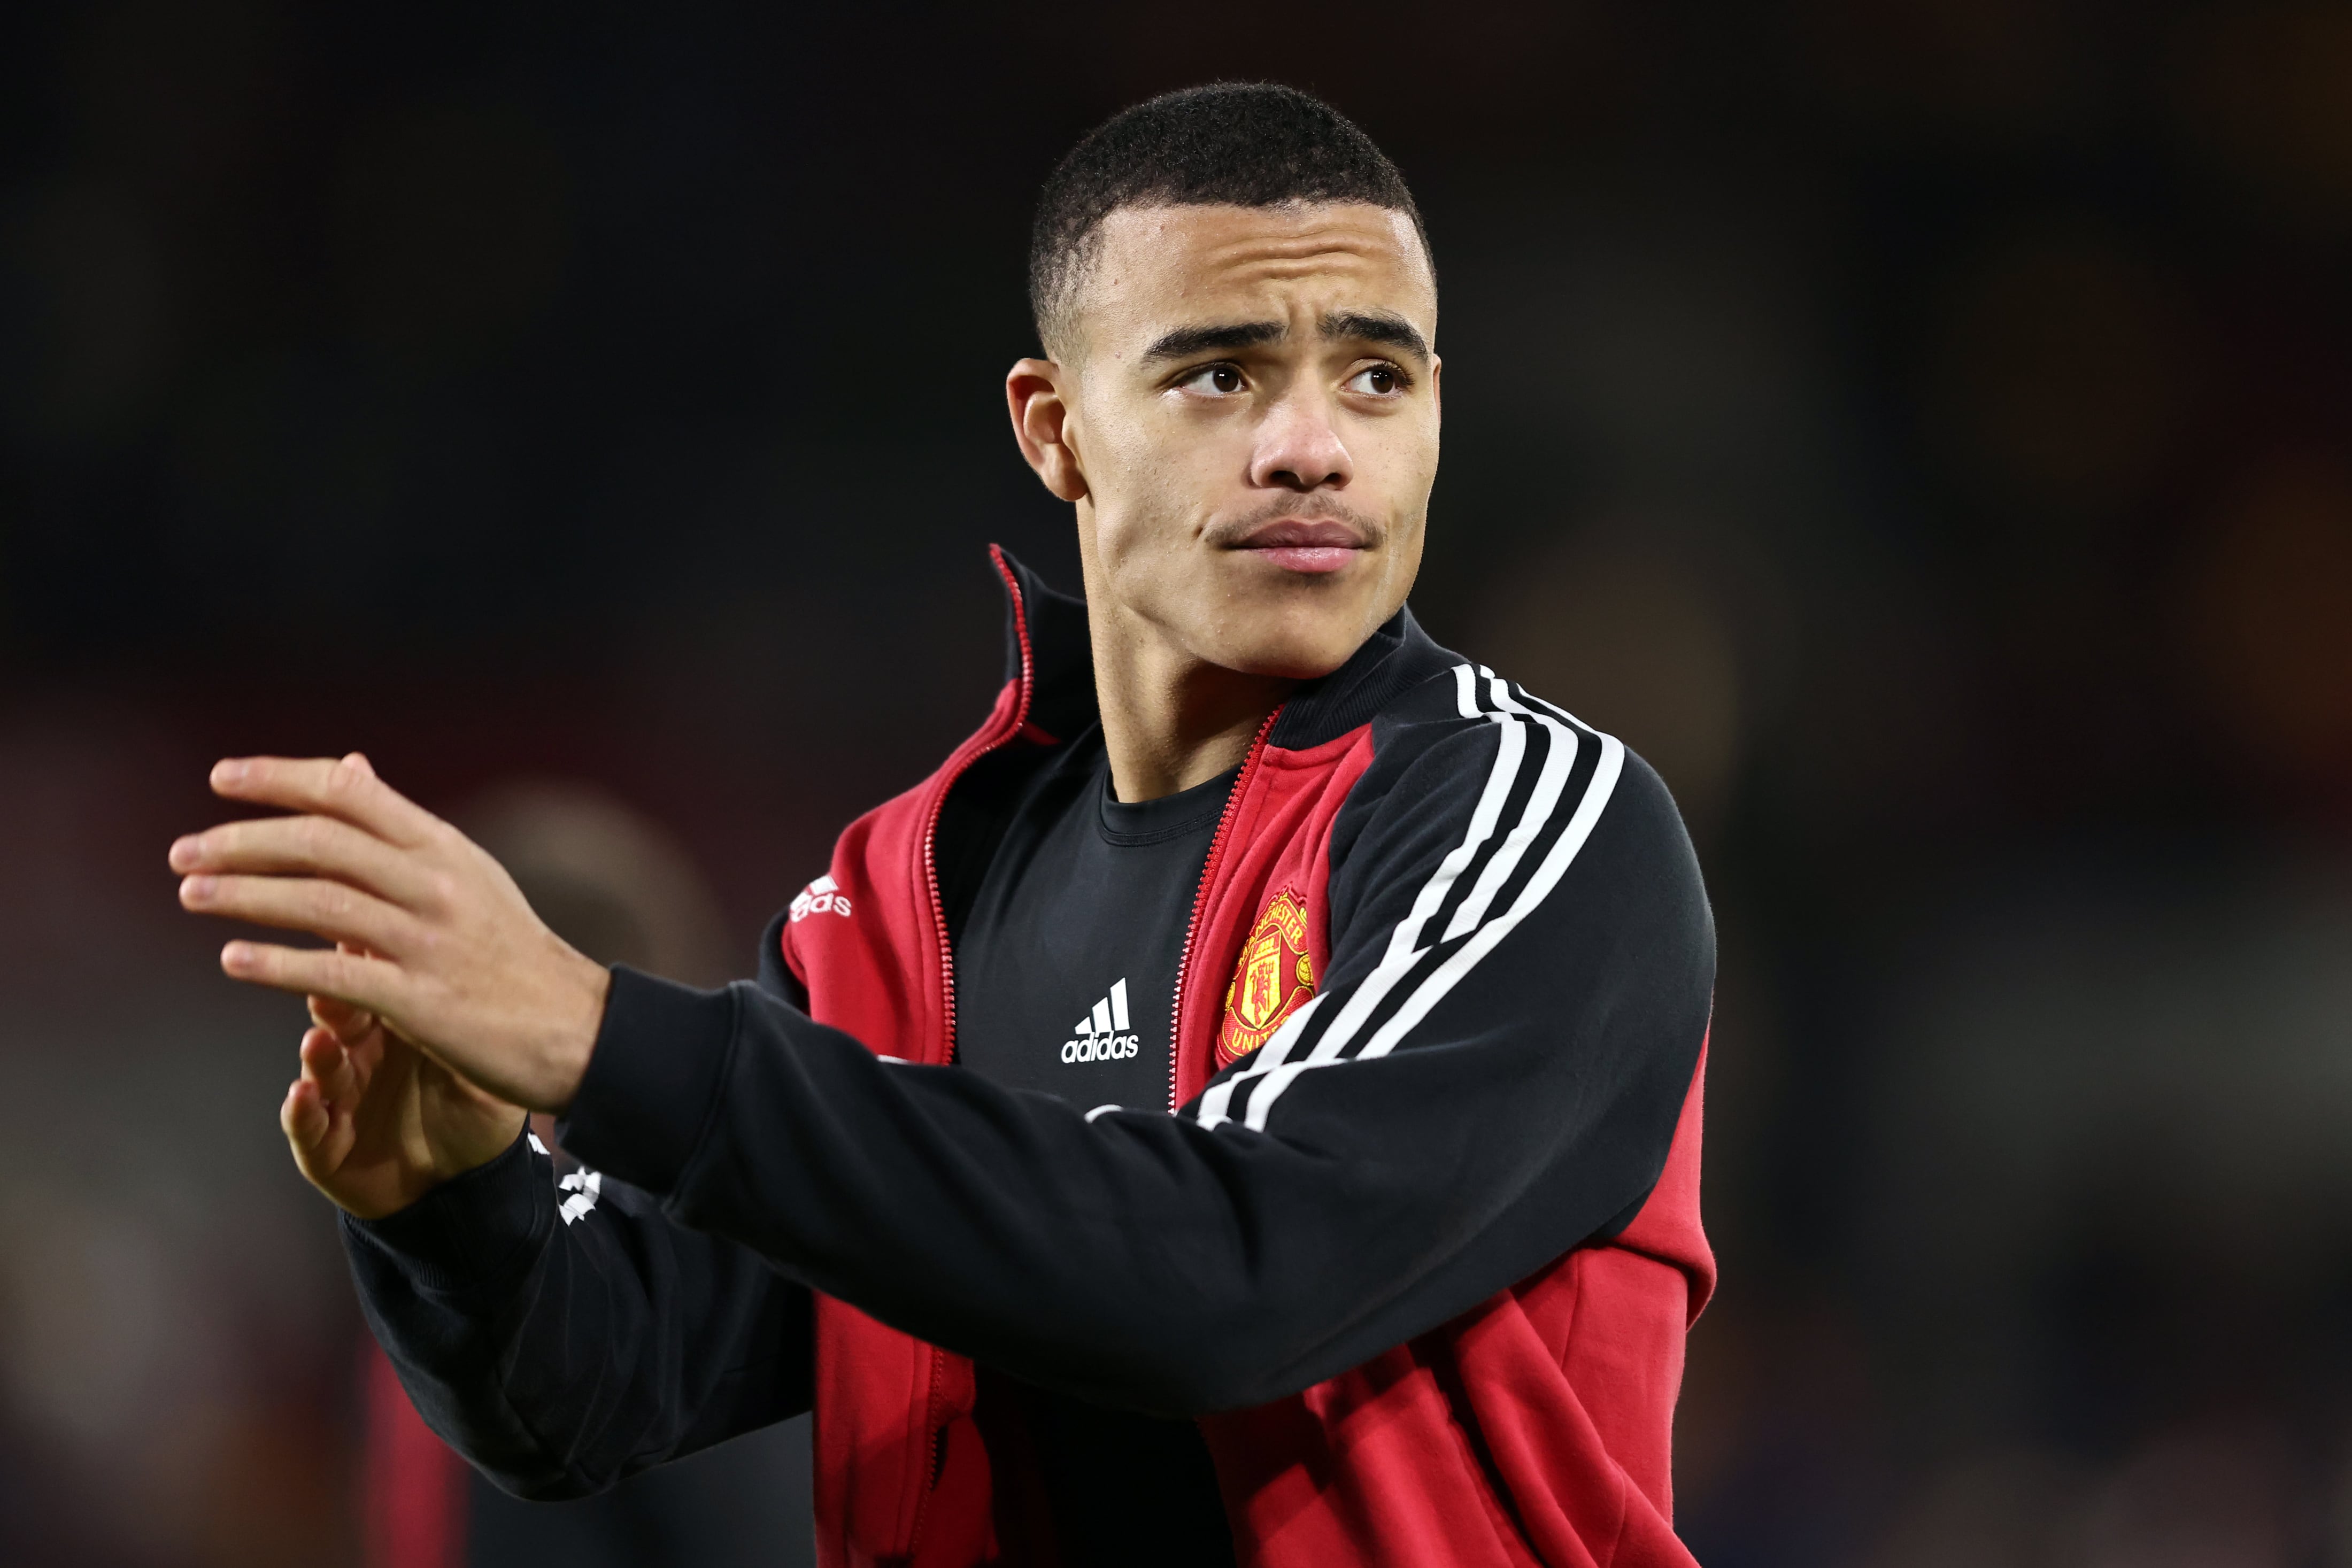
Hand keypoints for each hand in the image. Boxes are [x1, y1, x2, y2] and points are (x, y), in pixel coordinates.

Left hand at [172, 752, 611, 1112]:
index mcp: (443, 846)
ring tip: (190, 894)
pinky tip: (232, 961)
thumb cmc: (508, 951)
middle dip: (242, 841)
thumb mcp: (464, 873)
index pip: (349, 792)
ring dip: (244, 895)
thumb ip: (399, 829)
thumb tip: (349, 769)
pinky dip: (278, 965)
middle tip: (184, 852)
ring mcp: (430, 942)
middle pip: (323, 842)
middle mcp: (436, 884)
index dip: (279, 778)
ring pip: (321, 903)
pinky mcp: (423, 1001)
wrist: (572, 1026)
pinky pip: (337, 975)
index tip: (221, 778)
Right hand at [284, 980, 526, 1217]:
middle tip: (330, 984)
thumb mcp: (483, 1064)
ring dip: (316, 1055)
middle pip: (339, 1017)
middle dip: (332, 1002)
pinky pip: (306, 1126)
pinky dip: (301, 1113)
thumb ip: (470, 1021)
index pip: (377, 983)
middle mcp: (361, 1054)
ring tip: (318, 1041)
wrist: (470, 1186)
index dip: (369, 963)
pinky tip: (302, 1097)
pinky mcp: (323, 1145)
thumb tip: (483, 965)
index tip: (366, 937)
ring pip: (319, 1067)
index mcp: (400, 1025)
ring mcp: (339, 1097)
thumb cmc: (476, 1114)